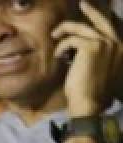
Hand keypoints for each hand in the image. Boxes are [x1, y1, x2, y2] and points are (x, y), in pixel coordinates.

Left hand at [53, 1, 122, 116]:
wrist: (89, 102)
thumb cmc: (91, 91)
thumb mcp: (97, 69)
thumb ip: (96, 54)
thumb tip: (79, 46)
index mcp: (120, 48)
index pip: (110, 26)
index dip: (99, 17)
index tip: (88, 11)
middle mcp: (117, 42)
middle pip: (101, 20)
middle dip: (90, 10)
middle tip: (82, 3)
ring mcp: (106, 42)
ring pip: (81, 27)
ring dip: (65, 30)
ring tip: (55, 36)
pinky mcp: (92, 46)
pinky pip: (71, 39)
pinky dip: (61, 46)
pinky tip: (58, 56)